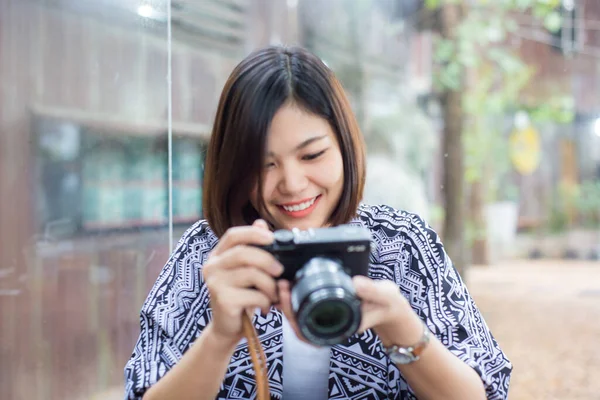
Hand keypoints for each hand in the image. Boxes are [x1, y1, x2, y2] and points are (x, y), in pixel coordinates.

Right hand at [202, 219, 282, 344]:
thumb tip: (261, 223)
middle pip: (243, 253)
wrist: (228, 327)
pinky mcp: (223, 300)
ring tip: (273, 294)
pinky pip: (253, 294)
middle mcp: (212, 266)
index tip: (272, 238)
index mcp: (218, 255)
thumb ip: (253, 248)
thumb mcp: (247, 271)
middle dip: (267, 260)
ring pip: (251, 274)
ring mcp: (215, 283)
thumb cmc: (240, 296)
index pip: (233, 235)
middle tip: (280, 270)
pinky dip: (265, 300)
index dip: (253, 233)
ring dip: (269, 284)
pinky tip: (265, 306)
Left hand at [277, 275, 420, 347]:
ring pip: (299, 315)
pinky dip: (297, 296)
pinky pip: (307, 306)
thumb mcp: (384, 296)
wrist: (391, 306)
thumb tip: (355, 283)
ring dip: (289, 300)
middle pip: (298, 323)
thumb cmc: (388, 305)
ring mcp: (326, 318)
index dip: (293, 316)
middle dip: (285, 305)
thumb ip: (371, 291)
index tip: (287, 295)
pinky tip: (293, 281)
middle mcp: (329, 326)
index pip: (307, 331)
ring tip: (284, 281)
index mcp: (339, 329)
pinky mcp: (326, 308)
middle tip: (281, 284)